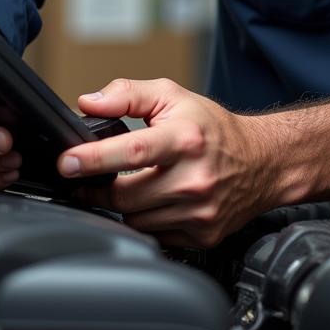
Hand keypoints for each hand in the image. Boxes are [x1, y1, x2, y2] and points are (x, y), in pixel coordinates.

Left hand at [59, 78, 278, 247]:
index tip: (67, 163)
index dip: (93, 159)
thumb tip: (89, 103)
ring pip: (135, 219)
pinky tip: (153, 201)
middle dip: (97, 187)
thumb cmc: (214, 128)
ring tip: (126, 185)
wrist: (263, 161)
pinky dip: (145, 220)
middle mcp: (193, 178)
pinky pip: (154, 235)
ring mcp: (199, 212)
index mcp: (185, 139)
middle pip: (124, 195)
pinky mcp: (202, 236)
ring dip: (122, 205)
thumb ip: (128, 94)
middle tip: (85, 177)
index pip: (131, 152)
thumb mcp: (173, 96)